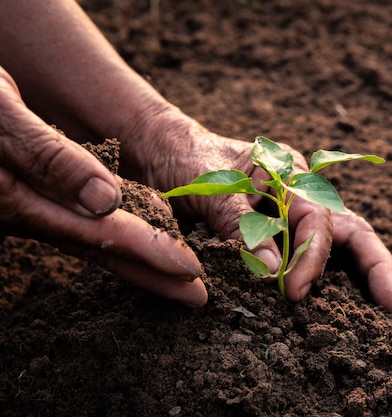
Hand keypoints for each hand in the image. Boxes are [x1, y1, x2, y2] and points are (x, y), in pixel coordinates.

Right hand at [0, 66, 206, 306]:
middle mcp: (22, 214)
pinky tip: (142, 237)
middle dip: (150, 274)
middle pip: (98, 249)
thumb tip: (104, 200)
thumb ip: (48, 157)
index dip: (147, 250)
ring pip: (89, 240)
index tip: (189, 270)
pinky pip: (77, 225)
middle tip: (196, 296)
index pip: (95, 232)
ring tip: (179, 276)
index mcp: (15, 198)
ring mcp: (24, 211)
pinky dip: (114, 235)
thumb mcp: (1, 113)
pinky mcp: (28, 202)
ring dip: (136, 259)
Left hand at [132, 110, 391, 314]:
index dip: (311, 259)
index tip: (294, 293)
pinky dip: (339, 274)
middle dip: (377, 266)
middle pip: (351, 228)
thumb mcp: (210, 187)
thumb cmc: (186, 160)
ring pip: (343, 241)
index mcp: (289, 173)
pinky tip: (356, 296)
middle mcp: (300, 193)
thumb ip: (239, 222)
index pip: (316, 220)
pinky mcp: (280, 232)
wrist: (163, 152)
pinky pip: (316, 253)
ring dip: (369, 271)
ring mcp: (294, 213)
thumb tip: (271, 269)